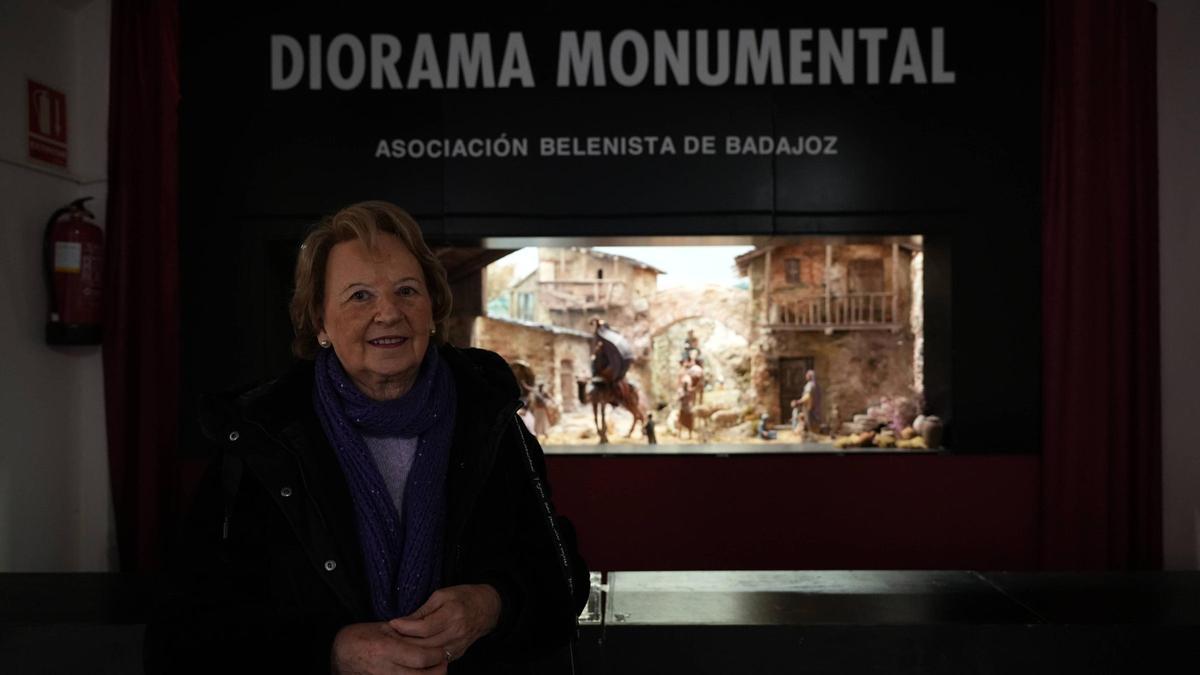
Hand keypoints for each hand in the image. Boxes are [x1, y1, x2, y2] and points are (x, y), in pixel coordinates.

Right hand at [331, 621, 447, 674]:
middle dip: (438, 670)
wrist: (340, 655)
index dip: (437, 656)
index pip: (421, 658)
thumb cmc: (361, 637)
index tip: (442, 651)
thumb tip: (430, 636)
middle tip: (443, 663)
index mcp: (385, 649)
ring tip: (434, 670)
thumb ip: (405, 632)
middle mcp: (384, 668)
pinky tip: (419, 674)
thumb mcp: (382, 629)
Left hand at [387, 584, 501, 662]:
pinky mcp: (457, 654)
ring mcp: (457, 646)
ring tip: (397, 644)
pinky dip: (422, 656)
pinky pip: (436, 659)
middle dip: (404, 641)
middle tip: (389, 636)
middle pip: (424, 645)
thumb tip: (403, 621)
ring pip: (428, 655)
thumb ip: (423, 610)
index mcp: (453, 615)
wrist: (488, 608)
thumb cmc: (464, 596)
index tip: (392, 623)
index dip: (406, 627)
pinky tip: (411, 650)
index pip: (424, 627)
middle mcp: (456, 634)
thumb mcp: (442, 595)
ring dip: (411, 651)